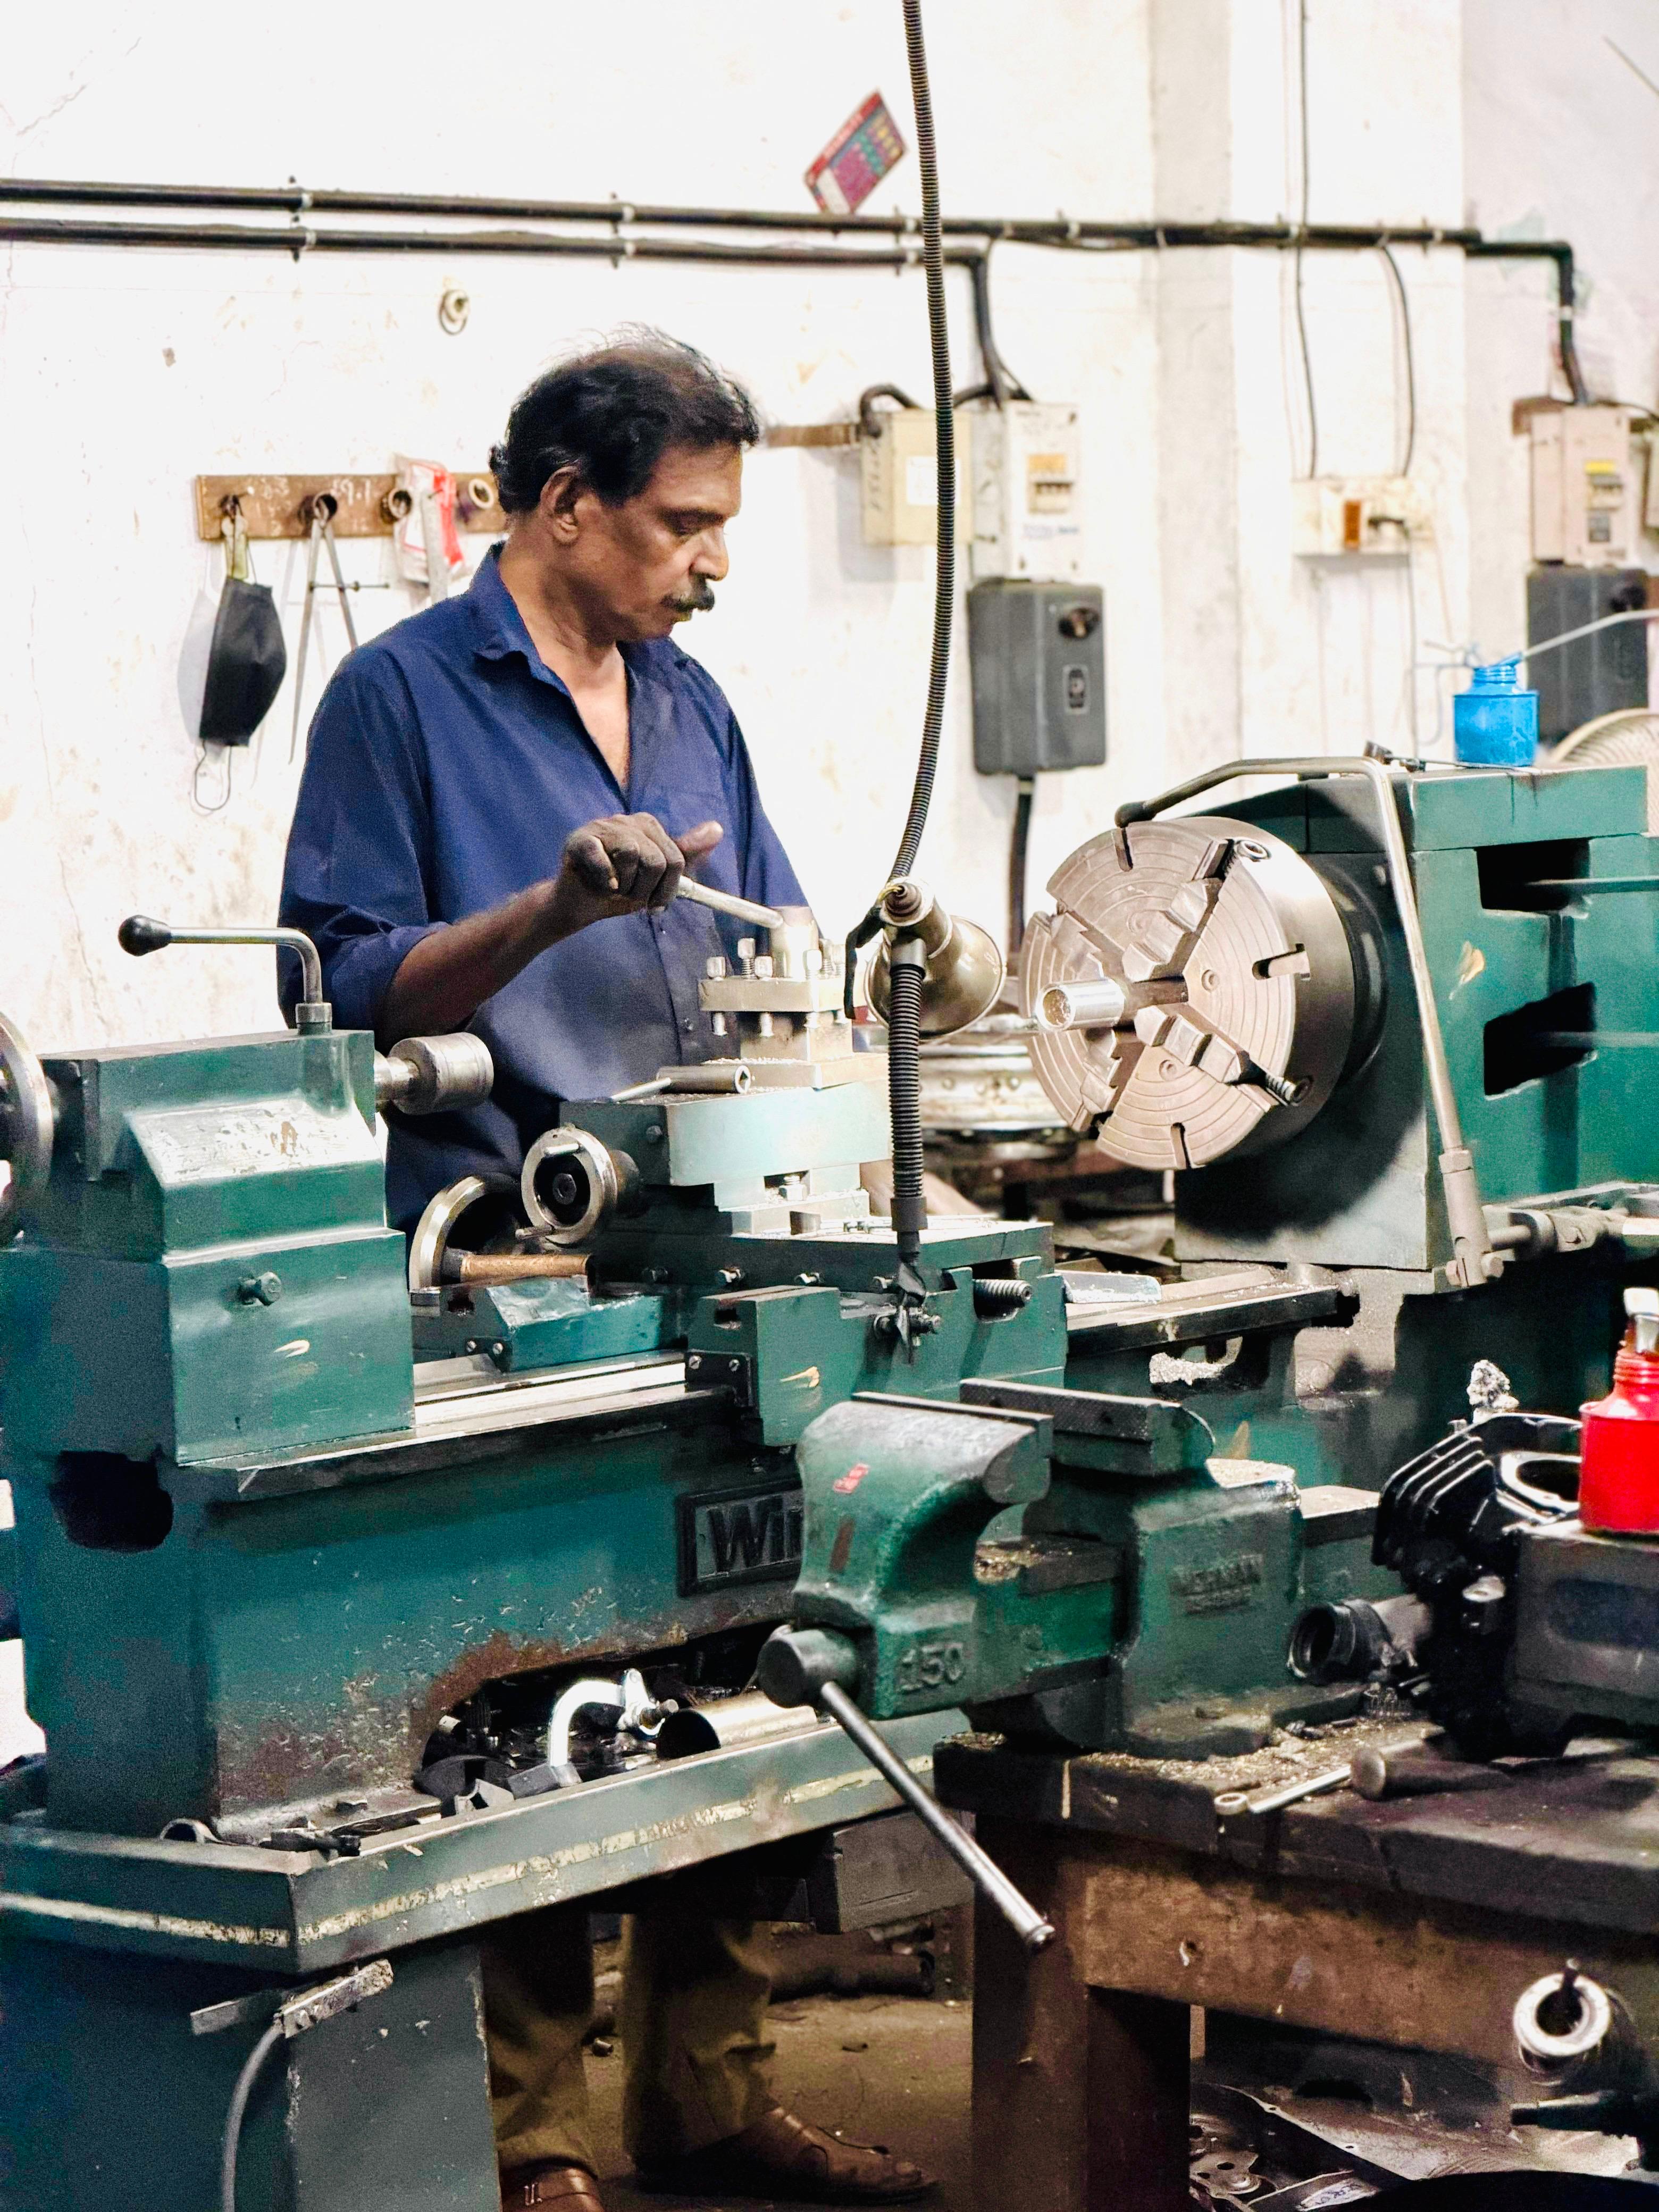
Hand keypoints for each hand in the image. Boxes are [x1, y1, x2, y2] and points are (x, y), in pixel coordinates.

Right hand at [547, 813, 723, 933]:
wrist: (580, 904)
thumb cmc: (620, 889)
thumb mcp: (658, 878)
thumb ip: (687, 855)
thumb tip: (717, 829)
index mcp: (648, 826)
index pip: (675, 860)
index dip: (666, 891)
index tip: (653, 903)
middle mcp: (627, 820)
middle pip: (656, 861)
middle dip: (643, 890)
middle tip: (627, 894)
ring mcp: (602, 827)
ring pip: (631, 856)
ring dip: (623, 886)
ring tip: (612, 887)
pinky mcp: (580, 839)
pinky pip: (603, 862)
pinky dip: (604, 881)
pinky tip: (601, 885)